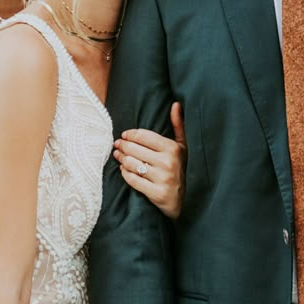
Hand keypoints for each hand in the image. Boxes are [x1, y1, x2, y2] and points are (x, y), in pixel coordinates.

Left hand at [114, 101, 186, 218]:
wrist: (187, 199)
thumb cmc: (182, 168)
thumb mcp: (183, 146)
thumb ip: (178, 125)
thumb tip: (175, 104)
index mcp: (173, 148)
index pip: (144, 136)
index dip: (130, 134)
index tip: (124, 135)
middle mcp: (168, 162)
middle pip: (134, 149)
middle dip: (122, 146)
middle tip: (117, 145)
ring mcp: (162, 179)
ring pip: (131, 164)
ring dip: (121, 158)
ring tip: (117, 155)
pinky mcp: (156, 193)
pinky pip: (133, 180)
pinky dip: (125, 173)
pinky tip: (123, 169)